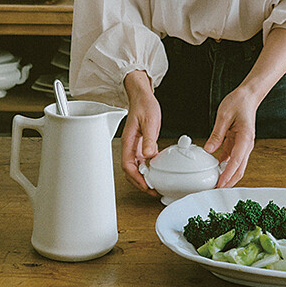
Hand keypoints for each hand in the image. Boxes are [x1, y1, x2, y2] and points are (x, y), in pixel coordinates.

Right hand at [120, 70, 161, 195]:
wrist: (142, 96)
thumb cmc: (143, 105)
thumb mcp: (149, 121)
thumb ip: (148, 139)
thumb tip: (149, 155)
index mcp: (128, 141)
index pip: (128, 166)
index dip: (136, 178)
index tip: (147, 185)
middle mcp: (130, 146)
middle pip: (130, 170)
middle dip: (139, 183)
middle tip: (153, 190)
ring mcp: (135, 146)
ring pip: (136, 167)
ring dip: (144, 177)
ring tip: (155, 185)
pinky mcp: (141, 144)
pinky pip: (143, 161)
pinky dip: (148, 169)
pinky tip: (157, 171)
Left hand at [203, 87, 258, 188]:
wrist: (248, 97)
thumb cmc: (238, 103)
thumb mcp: (223, 116)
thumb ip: (216, 134)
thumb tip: (209, 150)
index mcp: (245, 138)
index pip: (236, 161)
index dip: (227, 174)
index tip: (220, 184)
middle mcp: (247, 145)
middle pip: (239, 169)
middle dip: (229, 181)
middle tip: (216, 190)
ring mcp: (244, 146)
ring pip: (237, 166)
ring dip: (227, 176)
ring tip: (215, 184)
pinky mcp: (239, 144)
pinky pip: (232, 158)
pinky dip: (225, 166)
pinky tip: (215, 170)